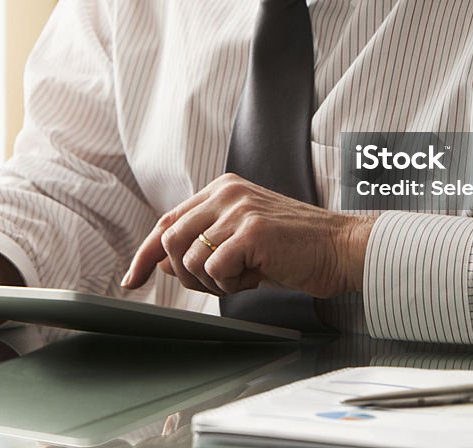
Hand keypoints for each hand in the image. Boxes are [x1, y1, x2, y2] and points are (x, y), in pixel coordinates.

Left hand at [120, 174, 375, 298]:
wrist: (340, 248)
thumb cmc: (294, 248)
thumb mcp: (240, 242)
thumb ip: (201, 245)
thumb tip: (162, 262)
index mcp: (222, 188)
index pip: (168, 220)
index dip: (146, 254)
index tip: (132, 279)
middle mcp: (226, 192)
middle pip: (169, 239)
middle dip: (183, 275)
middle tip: (215, 284)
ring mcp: (239, 209)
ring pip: (188, 257)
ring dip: (210, 282)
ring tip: (242, 277)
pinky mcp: (251, 231)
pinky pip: (213, 269)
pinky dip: (228, 284)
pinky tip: (254, 277)